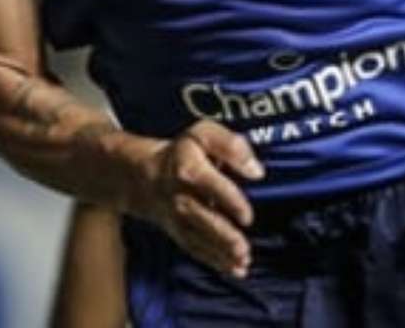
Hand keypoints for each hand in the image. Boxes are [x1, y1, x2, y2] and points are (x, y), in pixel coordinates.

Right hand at [132, 120, 263, 278]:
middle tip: (243, 249)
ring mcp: (178, 218)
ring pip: (199, 238)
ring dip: (221, 253)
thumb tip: (256, 171)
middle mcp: (180, 195)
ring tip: (242, 261)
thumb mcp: (204, 134)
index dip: (229, 200)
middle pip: (202, 217)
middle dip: (222, 235)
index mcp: (188, 166)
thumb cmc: (185, 153)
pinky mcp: (179, 233)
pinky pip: (196, 249)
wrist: (148, 174)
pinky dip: (215, 261)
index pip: (209, 183)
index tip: (246, 216)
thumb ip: (232, 146)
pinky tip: (235, 269)